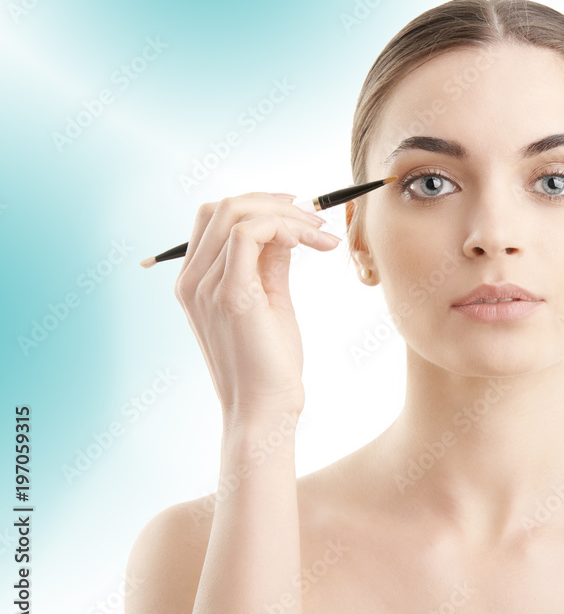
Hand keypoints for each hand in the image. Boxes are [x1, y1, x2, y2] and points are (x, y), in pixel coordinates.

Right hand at [173, 192, 339, 430]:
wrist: (264, 411)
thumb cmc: (270, 365)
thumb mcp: (269, 302)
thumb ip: (270, 263)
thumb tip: (285, 231)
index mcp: (195, 282)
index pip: (214, 217)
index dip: (258, 203)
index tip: (299, 211)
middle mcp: (192, 281)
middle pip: (222, 207)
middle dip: (273, 202)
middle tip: (315, 217)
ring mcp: (206, 287)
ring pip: (237, 214)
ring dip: (288, 215)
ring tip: (321, 234)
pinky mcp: (231, 294)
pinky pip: (249, 234)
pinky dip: (284, 227)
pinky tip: (311, 244)